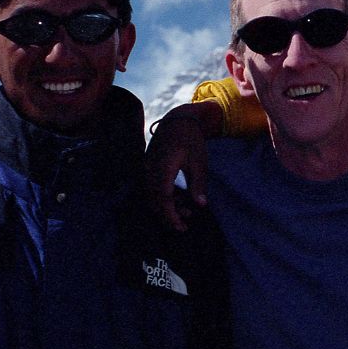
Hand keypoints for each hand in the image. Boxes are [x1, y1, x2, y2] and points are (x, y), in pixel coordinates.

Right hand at [145, 106, 213, 231]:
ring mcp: (146, 169)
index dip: (171, 216)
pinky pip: (150, 188)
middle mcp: (150, 170)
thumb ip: (198, 184)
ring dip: (166, 207)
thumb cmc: (191, 140)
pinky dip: (162, 198)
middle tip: (185, 225)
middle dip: (168, 216)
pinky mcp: (147, 169)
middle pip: (154, 201)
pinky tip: (178, 199)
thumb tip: (201, 205)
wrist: (177, 121)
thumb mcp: (199, 161)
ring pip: (151, 196)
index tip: (181, 227)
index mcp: (163, 167)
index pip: (163, 199)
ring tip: (186, 211)